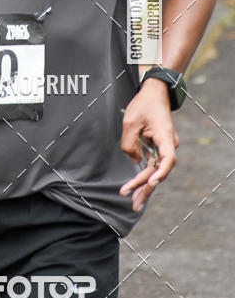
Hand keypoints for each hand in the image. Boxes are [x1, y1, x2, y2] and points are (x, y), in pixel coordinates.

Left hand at [119, 78, 178, 211]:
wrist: (154, 93)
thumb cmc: (143, 105)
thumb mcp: (130, 122)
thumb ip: (129, 144)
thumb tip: (135, 162)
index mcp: (165, 137)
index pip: (168, 159)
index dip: (161, 172)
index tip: (152, 182)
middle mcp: (168, 145)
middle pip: (159, 170)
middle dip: (146, 188)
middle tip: (134, 204)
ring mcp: (163, 148)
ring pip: (155, 170)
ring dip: (144, 186)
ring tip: (134, 203)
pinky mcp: (157, 148)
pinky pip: (152, 165)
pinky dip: (144, 176)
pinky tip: (136, 189)